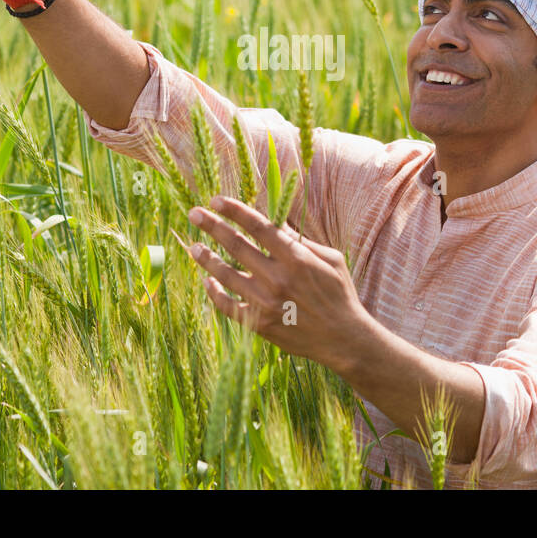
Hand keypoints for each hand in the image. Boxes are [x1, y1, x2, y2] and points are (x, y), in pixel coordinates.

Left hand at [185, 195, 370, 372]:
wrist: (343, 338)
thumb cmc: (339, 294)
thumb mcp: (331, 259)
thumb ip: (301, 240)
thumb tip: (276, 220)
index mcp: (297, 258)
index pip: (259, 227)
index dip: (235, 211)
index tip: (216, 200)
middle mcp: (278, 278)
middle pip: (236, 246)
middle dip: (212, 226)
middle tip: (194, 213)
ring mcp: (266, 303)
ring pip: (226, 275)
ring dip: (206, 258)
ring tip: (193, 246)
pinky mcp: (259, 324)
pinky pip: (228, 306)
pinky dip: (214, 293)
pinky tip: (207, 281)